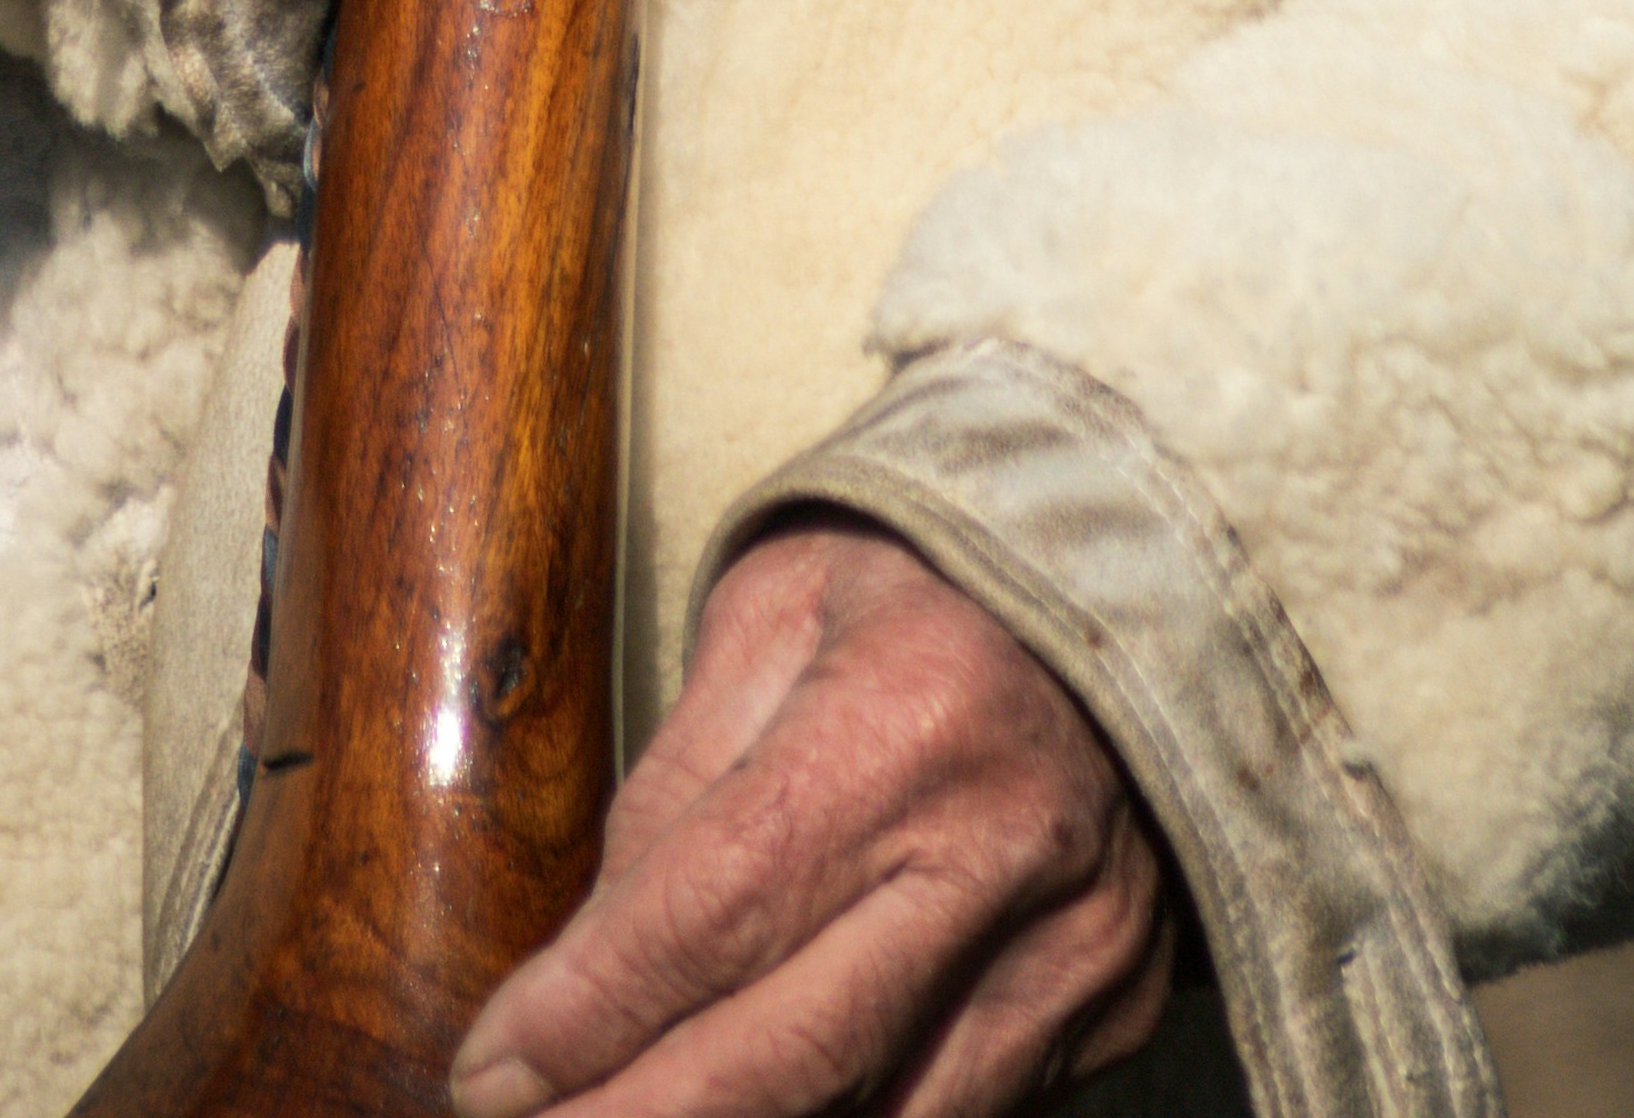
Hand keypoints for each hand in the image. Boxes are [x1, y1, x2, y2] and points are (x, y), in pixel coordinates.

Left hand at [449, 515, 1172, 1117]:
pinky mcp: (1119, 1011)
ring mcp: (1080, 952)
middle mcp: (1004, 854)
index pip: (715, 913)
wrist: (1147, 571)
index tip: (486, 1077)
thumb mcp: (775, 613)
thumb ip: (684, 782)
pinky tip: (763, 1113)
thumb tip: (587, 960)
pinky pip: (963, 1113)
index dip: (586, 1015)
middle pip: (795, 1057)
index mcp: (907, 718)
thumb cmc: (925, 575)